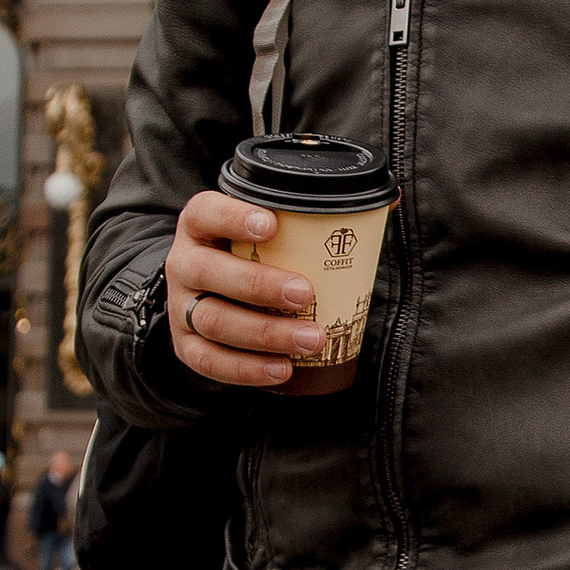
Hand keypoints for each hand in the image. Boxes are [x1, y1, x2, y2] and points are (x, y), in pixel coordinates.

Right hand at [163, 189, 332, 389]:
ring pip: (213, 320)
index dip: (232, 217)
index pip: (205, 212)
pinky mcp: (186, 345)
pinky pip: (209, 361)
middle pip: (209, 271)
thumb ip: (318, 214)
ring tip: (311, 338)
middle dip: (259, 284)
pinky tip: (282, 368)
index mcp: (201, 225)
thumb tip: (388, 200)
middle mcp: (185, 263)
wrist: (207, 291)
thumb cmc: (251, 254)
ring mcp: (181, 306)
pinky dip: (246, 369)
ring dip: (264, 333)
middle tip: (306, 293)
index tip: (271, 224)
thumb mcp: (269, 228)